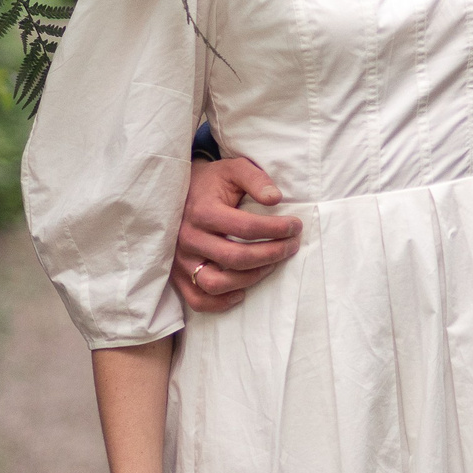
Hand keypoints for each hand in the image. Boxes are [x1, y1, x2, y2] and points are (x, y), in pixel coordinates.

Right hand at [170, 156, 300, 313]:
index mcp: (203, 211)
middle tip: (291, 246)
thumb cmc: (212, 182)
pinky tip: (241, 292)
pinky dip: (220, 303)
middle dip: (272, 255)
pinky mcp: (177, 274)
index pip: (247, 228)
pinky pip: (197, 299)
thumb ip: (255, 179)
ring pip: (217, 283)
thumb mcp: (233, 169)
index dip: (277, 230)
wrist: (177, 191)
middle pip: (236, 258)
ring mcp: (181, 259)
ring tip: (270, 266)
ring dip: (250, 279)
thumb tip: (275, 198)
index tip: (295, 226)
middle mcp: (189, 238)